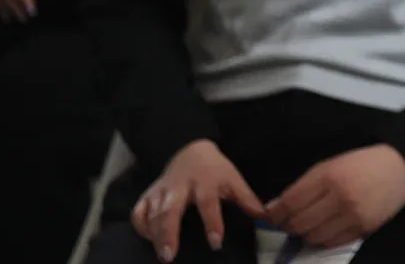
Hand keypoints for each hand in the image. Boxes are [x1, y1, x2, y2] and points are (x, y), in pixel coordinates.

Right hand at [132, 140, 264, 261]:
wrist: (191, 150)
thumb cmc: (215, 169)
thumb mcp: (234, 180)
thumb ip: (247, 199)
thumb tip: (265, 217)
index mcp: (205, 182)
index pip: (208, 203)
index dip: (213, 223)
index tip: (216, 243)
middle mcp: (181, 186)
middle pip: (172, 209)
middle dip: (169, 232)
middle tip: (170, 256)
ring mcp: (163, 190)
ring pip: (154, 212)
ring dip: (155, 233)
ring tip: (162, 254)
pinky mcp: (150, 193)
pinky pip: (139, 210)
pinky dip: (141, 225)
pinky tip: (149, 238)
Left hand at [266, 145, 404, 248]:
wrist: (401, 167)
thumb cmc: (363, 162)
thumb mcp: (332, 164)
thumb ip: (305, 184)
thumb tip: (279, 205)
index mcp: (329, 176)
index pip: (291, 202)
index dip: (276, 213)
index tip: (270, 216)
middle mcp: (340, 198)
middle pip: (299, 223)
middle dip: (287, 225)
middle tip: (285, 223)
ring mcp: (353, 216)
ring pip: (314, 237)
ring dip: (305, 234)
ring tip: (306, 226)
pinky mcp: (363, 229)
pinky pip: (332, 243)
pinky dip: (322, 239)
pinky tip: (323, 229)